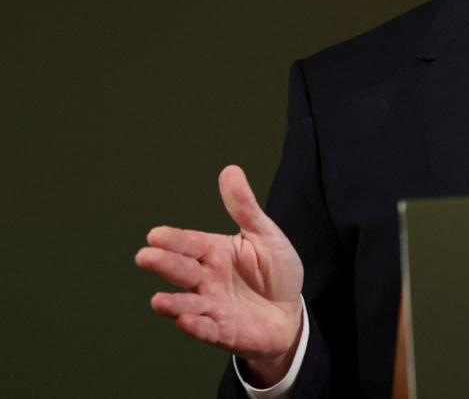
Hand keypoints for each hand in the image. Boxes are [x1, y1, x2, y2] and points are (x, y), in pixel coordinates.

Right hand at [136, 165, 303, 384]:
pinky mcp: (223, 331)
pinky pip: (207, 329)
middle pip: (182, 270)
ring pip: (188, 303)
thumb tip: (230, 170)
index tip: (156, 235)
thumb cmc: (275, 271)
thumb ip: (244, 208)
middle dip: (164, 264)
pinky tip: (185, 321)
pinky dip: (195, 326)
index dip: (173, 240)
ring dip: (172, 303)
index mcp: (213, 252)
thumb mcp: (265, 235)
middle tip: (145, 257)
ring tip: (158, 301)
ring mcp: (212, 306)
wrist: (290, 311)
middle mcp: (206, 279)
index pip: (190, 243)